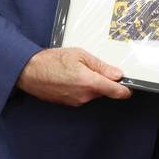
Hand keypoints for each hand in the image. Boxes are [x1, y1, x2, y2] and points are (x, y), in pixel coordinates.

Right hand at [15, 47, 132, 105]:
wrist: (29, 72)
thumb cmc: (51, 61)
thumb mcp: (80, 55)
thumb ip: (101, 66)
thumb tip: (117, 74)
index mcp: (90, 83)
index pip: (117, 92)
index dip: (126, 89)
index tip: (129, 85)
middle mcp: (84, 96)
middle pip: (104, 90)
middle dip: (103, 80)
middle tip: (93, 66)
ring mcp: (76, 102)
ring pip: (93, 93)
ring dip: (91, 83)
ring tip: (77, 69)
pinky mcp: (69, 103)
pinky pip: (82, 95)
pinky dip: (81, 87)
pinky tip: (70, 77)